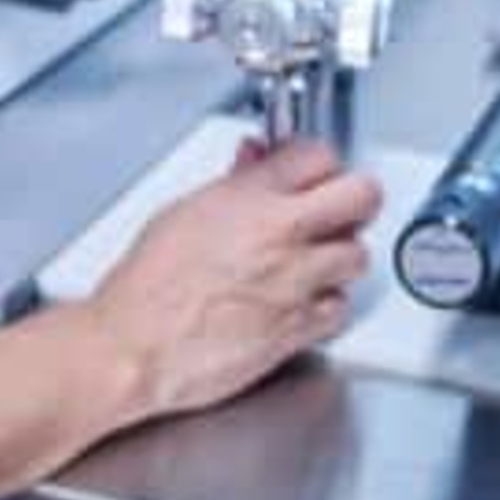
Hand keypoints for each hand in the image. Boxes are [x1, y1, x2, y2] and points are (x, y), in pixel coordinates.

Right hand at [84, 139, 382, 423]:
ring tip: (315, 256)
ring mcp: (295, 283)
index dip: (319, 161)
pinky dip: (328, 303)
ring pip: (358, 255)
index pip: (318, 155)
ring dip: (341, 254)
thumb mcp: (186, 211)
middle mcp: (280, 235)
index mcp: (249, 197)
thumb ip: (234, 184)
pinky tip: (302, 298)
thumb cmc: (149, 283)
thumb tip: (255, 163)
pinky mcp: (298, 329)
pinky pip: (339, 308)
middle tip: (338, 205)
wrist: (138, 344)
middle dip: (354, 197)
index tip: (313, 170)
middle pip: (361, 196)